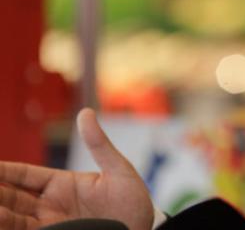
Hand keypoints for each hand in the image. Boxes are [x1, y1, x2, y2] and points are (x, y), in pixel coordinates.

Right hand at [0, 108, 152, 229]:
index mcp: (61, 184)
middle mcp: (50, 204)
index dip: (3, 171)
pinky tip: (3, 223)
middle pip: (11, 197)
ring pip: (14, 218)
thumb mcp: (118, 170)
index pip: (23, 175)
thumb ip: (99, 145)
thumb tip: (85, 112)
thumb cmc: (133, 200)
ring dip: (1, 214)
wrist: (145, 229)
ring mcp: (50, 223)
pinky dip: (12, 227)